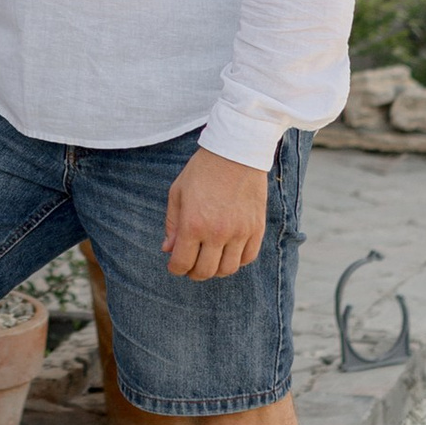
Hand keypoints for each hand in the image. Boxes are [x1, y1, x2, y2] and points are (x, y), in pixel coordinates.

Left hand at [164, 146, 270, 281]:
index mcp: (193, 224)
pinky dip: (237, 261)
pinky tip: (229, 252)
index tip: (175, 265)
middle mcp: (217, 232)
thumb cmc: (202, 170)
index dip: (176, 269)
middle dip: (194, 272)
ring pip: (228, 269)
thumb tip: (168, 250)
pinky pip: (248, 257)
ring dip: (216, 269)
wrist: (236, 152)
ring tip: (210, 259)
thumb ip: (172, 224)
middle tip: (191, 265)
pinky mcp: (256, 228)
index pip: (182, 263)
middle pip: (205, 271)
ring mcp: (240, 232)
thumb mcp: (178, 193)